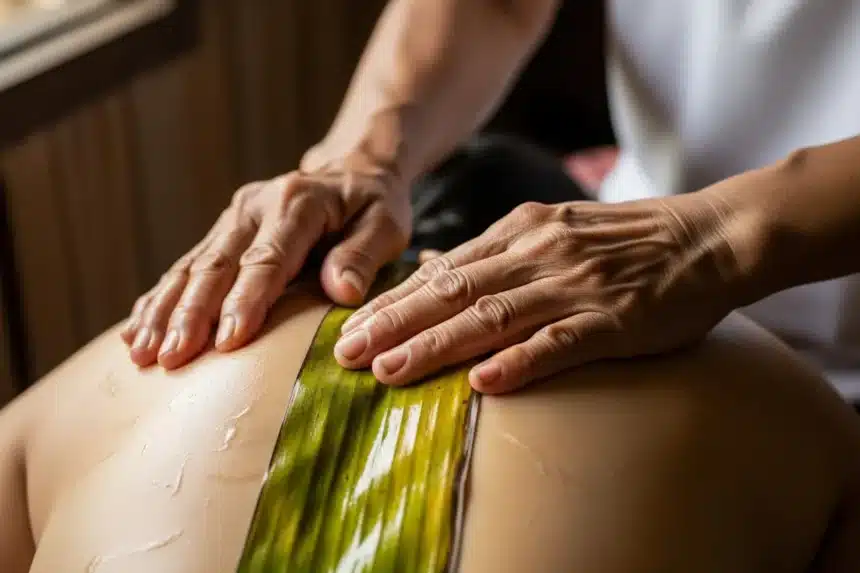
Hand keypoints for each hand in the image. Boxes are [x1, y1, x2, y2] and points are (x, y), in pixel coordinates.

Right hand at [121, 161, 410, 368]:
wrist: (353, 172)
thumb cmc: (374, 205)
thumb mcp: (386, 224)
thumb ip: (363, 255)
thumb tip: (342, 292)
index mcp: (297, 204)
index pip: (267, 259)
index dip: (245, 301)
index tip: (227, 342)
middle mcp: (255, 206)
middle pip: (217, 265)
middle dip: (191, 314)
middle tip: (171, 358)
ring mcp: (233, 218)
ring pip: (192, 267)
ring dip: (165, 311)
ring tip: (142, 352)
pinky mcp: (222, 231)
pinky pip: (185, 267)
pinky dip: (160, 299)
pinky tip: (135, 329)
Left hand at [334, 197, 744, 392]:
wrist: (707, 236)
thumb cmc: (625, 239)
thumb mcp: (551, 227)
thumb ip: (494, 251)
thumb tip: (434, 266)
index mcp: (521, 232)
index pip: (442, 270)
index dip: (392, 302)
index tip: (348, 328)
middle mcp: (538, 253)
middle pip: (453, 291)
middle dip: (394, 324)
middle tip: (345, 354)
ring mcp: (575, 285)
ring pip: (493, 315)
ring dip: (438, 344)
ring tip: (390, 372)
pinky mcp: (613, 318)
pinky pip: (561, 341)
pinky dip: (521, 361)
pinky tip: (485, 383)